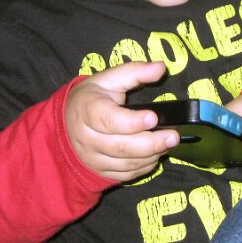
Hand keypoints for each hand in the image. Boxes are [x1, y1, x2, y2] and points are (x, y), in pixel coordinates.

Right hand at [65, 61, 178, 180]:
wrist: (67, 124)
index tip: (153, 117)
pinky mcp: (100, 172)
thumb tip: (160, 68)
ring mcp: (92, 158)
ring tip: (168, 142)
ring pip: (125, 163)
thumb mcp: (108, 79)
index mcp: (86, 110)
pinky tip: (155, 154)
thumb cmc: (92, 98)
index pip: (109, 120)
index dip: (132, 121)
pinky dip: (144, 167)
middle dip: (151, 143)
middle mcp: (86, 138)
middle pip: (120, 147)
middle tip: (173, 136)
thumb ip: (134, 72)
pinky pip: (126, 174)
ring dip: (151, 155)